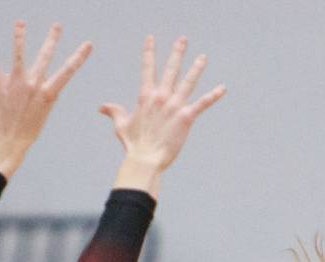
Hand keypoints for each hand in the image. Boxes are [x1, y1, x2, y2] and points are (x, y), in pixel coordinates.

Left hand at [0, 21, 92, 177]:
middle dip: (52, 39)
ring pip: (19, 56)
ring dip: (20, 38)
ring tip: (20, 23)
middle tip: (57, 25)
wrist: (8, 144)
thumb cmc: (28, 132)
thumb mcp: (43, 113)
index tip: (88, 45)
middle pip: (45, 57)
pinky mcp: (0, 87)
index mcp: (48, 94)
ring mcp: (16, 85)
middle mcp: (33, 86)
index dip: (79, 57)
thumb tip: (43, 82)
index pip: (67, 71)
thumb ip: (45, 95)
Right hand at [102, 35, 225, 193]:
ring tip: (203, 58)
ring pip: (188, 81)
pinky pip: (202, 103)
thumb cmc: (133, 145)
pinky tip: (222, 89)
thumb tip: (102, 107)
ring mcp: (175, 106)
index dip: (149, 53)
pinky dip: (213, 96)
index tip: (151, 39)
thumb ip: (114, 112)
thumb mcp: (122, 126)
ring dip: (197, 68)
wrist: (145, 159)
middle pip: (171, 69)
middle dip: (177, 53)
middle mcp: (161, 97)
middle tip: (183, 40)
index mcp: (146, 97)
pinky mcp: (186, 116)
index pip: (147, 69)